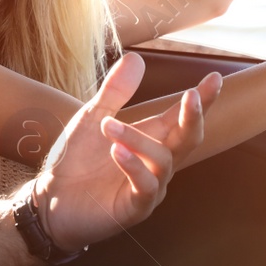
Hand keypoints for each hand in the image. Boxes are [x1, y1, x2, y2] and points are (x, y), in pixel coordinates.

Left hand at [37, 53, 216, 251]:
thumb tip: (136, 57)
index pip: (181, 117)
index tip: (215, 78)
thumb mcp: (94, 119)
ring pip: (162, 161)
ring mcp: (149, 188)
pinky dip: (133, 167)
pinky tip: (116, 151)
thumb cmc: (77, 160)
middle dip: (193, 117)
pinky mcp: (134, 208)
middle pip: (188, 140)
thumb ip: (116, 92)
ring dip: (137, 139)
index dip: (201, 99)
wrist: (51, 199)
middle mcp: (157, 164)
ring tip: (109, 127)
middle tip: (192, 95)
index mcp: (151, 140)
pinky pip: (145, 187)